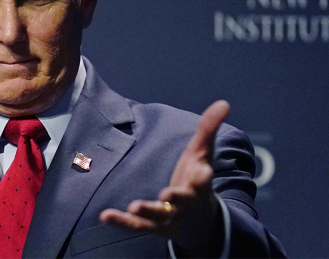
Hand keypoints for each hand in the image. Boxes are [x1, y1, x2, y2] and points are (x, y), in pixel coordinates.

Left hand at [99, 100, 229, 256]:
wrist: (200, 223)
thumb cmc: (197, 180)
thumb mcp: (202, 154)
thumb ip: (208, 129)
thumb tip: (223, 102)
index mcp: (199, 185)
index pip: (203, 180)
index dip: (203, 176)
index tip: (204, 171)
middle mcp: (186, 203)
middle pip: (183, 201)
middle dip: (177, 197)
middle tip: (167, 193)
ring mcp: (169, 217)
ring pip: (158, 217)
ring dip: (147, 212)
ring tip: (134, 206)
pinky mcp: (152, 227)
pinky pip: (135, 226)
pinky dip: (121, 222)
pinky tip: (105, 216)